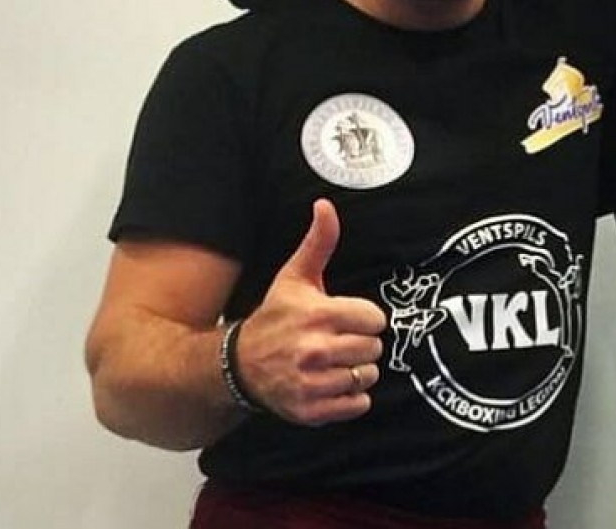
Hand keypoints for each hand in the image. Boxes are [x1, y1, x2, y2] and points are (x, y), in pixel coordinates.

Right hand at [233, 199, 386, 424]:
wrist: (239, 365)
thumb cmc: (275, 317)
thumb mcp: (294, 277)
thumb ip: (318, 242)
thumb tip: (326, 205)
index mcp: (319, 315)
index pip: (376, 320)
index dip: (365, 318)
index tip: (347, 319)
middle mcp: (316, 350)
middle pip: (374, 348)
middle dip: (362, 344)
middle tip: (340, 341)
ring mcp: (313, 383)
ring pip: (368, 376)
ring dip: (357, 371)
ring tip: (336, 362)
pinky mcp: (312, 410)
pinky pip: (358, 405)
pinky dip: (351, 398)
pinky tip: (333, 384)